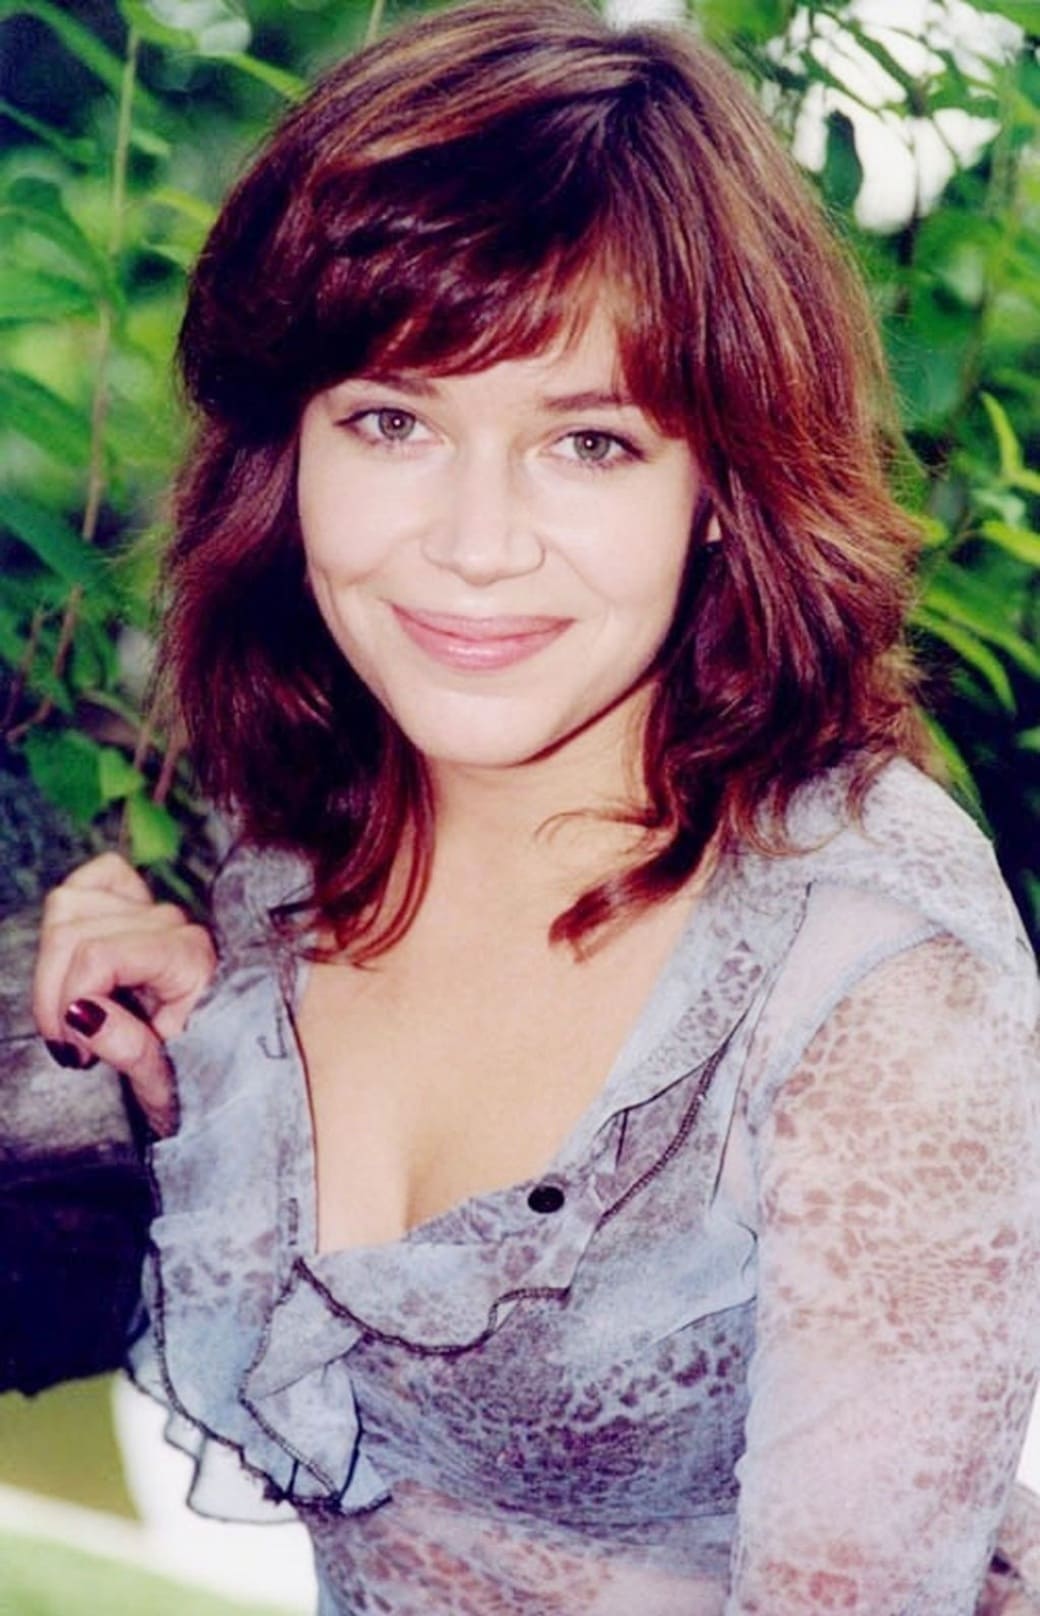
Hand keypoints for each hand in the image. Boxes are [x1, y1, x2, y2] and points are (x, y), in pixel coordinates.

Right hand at [32, 852, 216, 1136]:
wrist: (224, 1066)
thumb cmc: (198, 1073)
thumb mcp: (164, 1079)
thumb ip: (128, 1047)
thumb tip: (82, 1013)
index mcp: (188, 960)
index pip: (98, 954)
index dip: (69, 1000)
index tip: (74, 1050)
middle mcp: (174, 925)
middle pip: (73, 933)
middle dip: (54, 992)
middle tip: (70, 1045)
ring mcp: (156, 909)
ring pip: (69, 906)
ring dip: (52, 962)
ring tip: (70, 1012)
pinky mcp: (142, 903)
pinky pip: (95, 878)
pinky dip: (71, 911)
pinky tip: (74, 959)